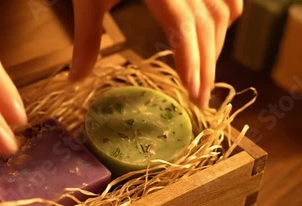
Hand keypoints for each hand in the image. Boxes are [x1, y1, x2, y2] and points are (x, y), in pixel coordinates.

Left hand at [70, 0, 242, 108]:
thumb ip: (87, 38)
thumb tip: (75, 79)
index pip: (183, 29)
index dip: (191, 62)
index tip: (193, 92)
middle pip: (207, 25)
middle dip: (206, 64)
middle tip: (201, 99)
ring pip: (221, 10)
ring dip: (216, 45)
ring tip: (205, 73)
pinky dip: (226, 15)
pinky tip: (219, 32)